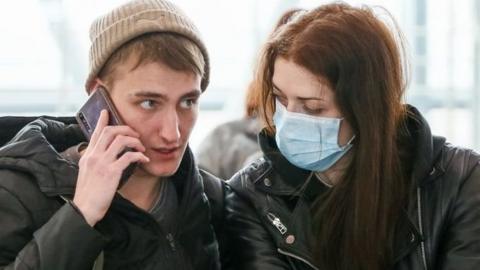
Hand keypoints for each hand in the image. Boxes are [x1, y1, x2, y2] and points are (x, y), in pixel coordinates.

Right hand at [73, 110, 149, 225]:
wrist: (84, 209)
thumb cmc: (88, 194)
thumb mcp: (86, 173)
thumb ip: (94, 162)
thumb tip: (105, 155)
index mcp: (87, 156)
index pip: (95, 133)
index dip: (102, 121)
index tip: (106, 111)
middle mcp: (93, 156)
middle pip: (110, 132)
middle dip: (126, 129)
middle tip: (136, 134)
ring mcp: (102, 163)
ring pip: (120, 140)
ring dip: (134, 141)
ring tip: (141, 147)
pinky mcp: (111, 172)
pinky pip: (129, 156)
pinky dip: (139, 155)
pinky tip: (144, 159)